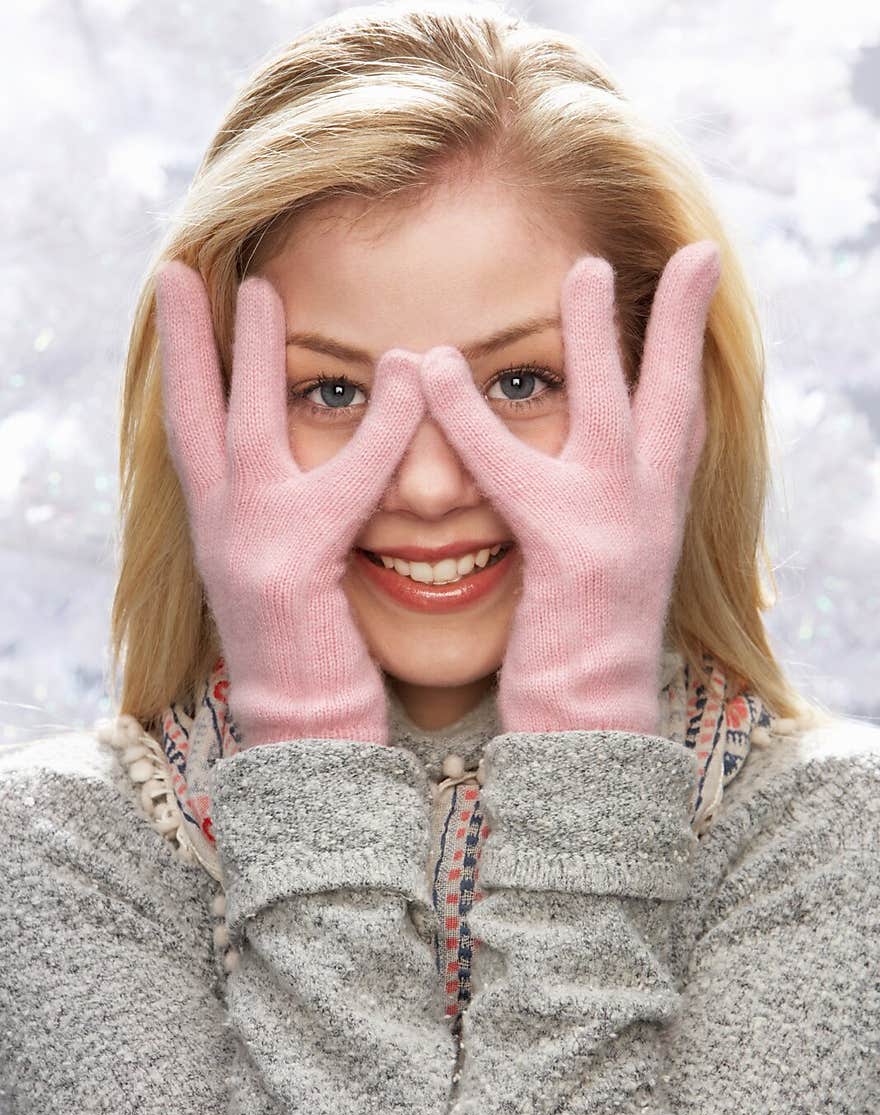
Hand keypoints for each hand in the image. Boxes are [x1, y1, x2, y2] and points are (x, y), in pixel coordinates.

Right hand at [155, 261, 426, 749]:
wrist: (312, 736)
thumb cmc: (317, 659)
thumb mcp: (299, 579)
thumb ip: (301, 522)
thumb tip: (309, 480)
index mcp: (226, 532)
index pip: (197, 434)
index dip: (186, 369)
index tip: (182, 305)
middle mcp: (223, 534)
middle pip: (193, 418)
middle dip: (185, 341)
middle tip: (183, 265)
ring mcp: (249, 551)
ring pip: (246, 435)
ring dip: (254, 361)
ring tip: (261, 290)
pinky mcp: (292, 573)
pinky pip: (340, 488)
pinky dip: (376, 434)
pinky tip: (403, 374)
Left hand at [416, 240, 721, 735]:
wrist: (585, 727)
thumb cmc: (580, 653)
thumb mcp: (595, 572)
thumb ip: (594, 516)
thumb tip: (590, 478)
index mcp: (651, 515)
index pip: (679, 421)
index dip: (687, 354)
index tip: (699, 288)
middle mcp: (647, 515)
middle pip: (674, 398)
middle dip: (678, 322)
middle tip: (695, 249)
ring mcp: (617, 532)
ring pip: (611, 414)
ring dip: (597, 339)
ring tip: (585, 268)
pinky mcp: (571, 557)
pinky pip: (516, 476)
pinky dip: (475, 424)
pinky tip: (440, 369)